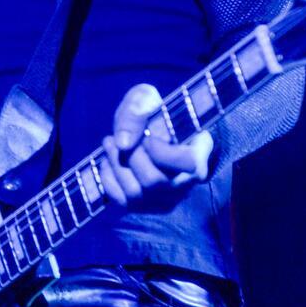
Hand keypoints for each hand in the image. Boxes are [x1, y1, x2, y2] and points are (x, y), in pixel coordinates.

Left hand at [99, 83, 213, 209]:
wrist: (151, 132)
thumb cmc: (153, 113)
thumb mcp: (147, 98)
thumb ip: (137, 108)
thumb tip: (123, 142)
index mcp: (197, 155)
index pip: (188, 165)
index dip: (161, 152)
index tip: (148, 137)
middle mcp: (184, 185)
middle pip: (154, 181)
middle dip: (131, 156)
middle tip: (118, 137)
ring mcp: (164, 200)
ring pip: (135, 194)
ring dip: (115, 164)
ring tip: (110, 142)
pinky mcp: (144, 208)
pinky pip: (121, 201)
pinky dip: (108, 178)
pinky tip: (109, 161)